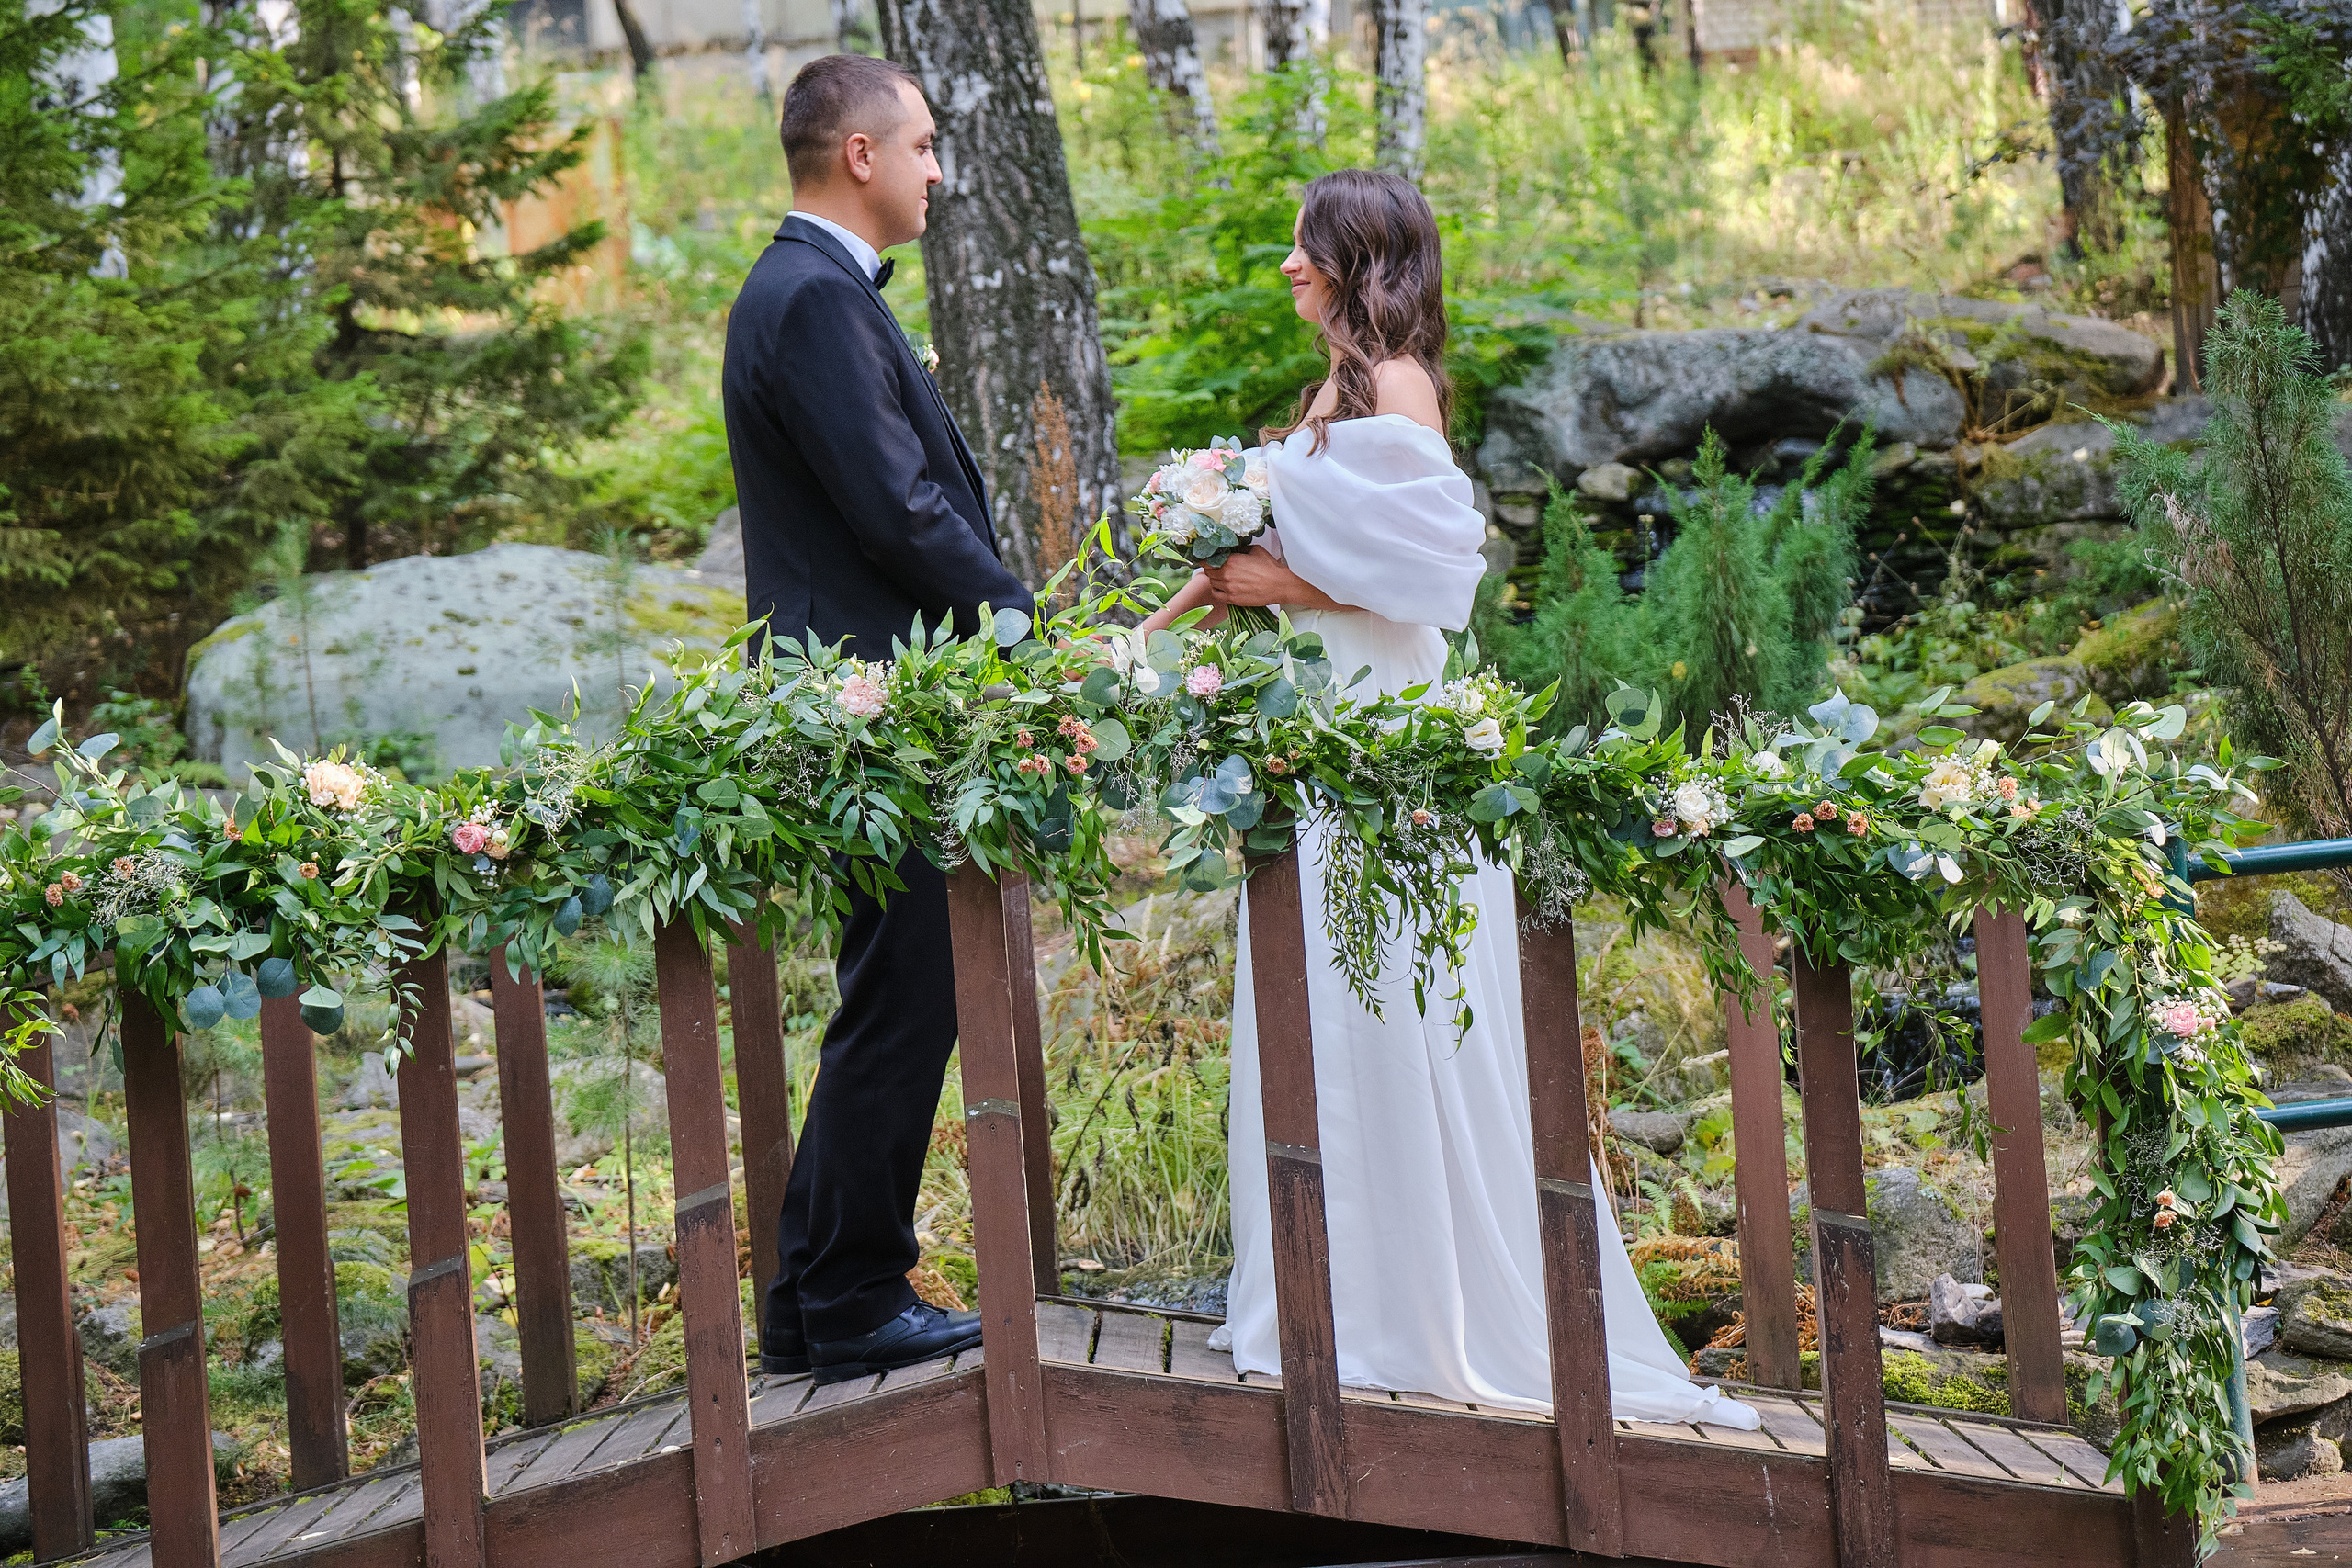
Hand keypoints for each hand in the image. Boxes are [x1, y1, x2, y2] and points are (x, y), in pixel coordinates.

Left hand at [1205, 546, 1326, 609]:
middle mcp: (1226, 574)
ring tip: (1221, 576)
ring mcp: (1228, 588)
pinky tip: (1221, 587)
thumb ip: (1241, 549)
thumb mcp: (1255, 550)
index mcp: (1231, 560)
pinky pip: (1216, 594)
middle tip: (1215, 567)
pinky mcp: (1232, 599)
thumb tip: (1235, 549)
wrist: (1280, 585)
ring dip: (1214, 579)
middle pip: (1208, 571)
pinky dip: (1216, 590)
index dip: (1207, 558)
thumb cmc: (1270, 569)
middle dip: (1210, 568)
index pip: (1208, 559)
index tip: (1209, 558)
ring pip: (1211, 582)